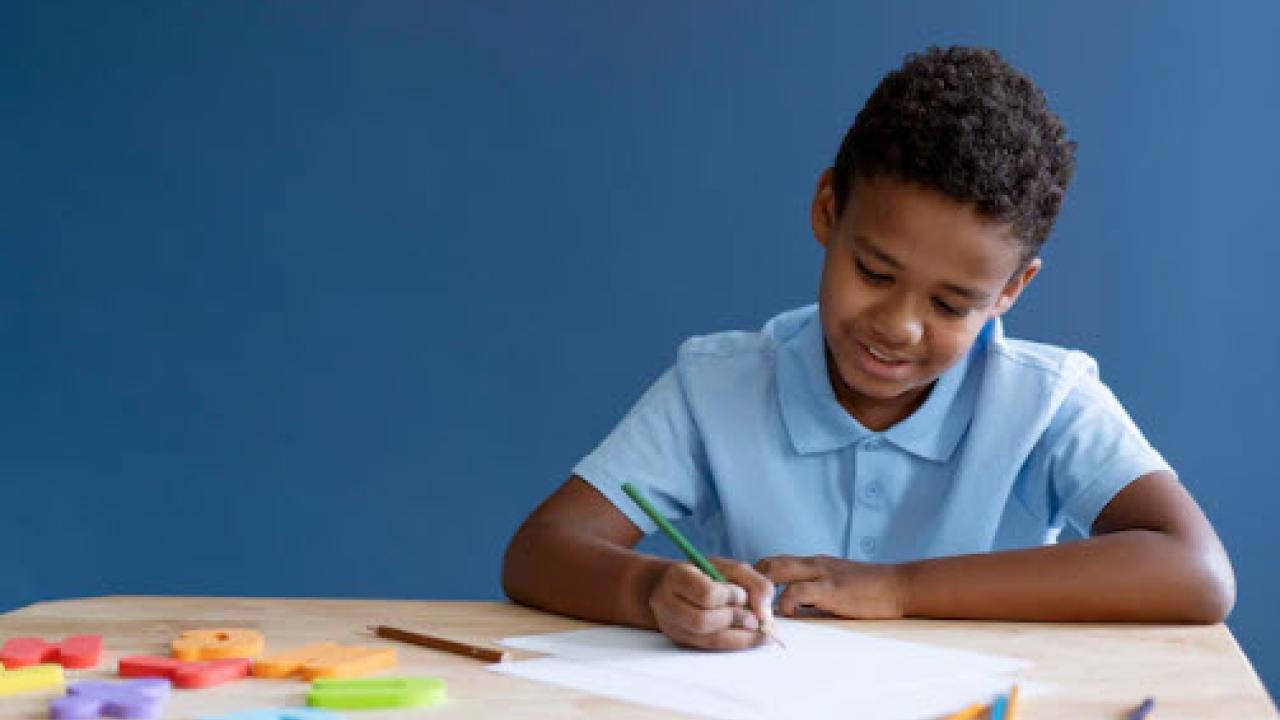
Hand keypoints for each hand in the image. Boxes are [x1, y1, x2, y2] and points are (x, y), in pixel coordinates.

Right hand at [647, 556, 775, 650]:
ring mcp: (672, 626)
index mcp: (677, 576)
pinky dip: (733, 643)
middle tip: (754, 620)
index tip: (742, 594)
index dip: (730, 597)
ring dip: (738, 636)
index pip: (706, 594)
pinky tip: (747, 637)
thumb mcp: (732, 568)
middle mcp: (667, 603)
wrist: (673, 586)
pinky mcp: (681, 641)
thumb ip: (755, 584)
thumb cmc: (706, 574)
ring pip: (707, 640)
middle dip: (735, 620)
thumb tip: (765, 615)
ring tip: (756, 630)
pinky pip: (710, 648)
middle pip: (703, 621)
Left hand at [755, 554, 906, 618]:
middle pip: (768, 562)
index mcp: (813, 563)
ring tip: (756, 610)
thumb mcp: (836, 586)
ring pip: (776, 571)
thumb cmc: (870, 591)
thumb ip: (814, 593)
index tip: (747, 596)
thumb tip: (790, 610)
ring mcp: (821, 573)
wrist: (899, 586)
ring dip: (761, 591)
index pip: (774, 562)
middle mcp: (813, 563)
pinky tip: (785, 614)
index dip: (756, 577)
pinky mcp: (830, 588)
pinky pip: (796, 591)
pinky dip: (784, 603)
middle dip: (751, 582)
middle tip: (744, 604)